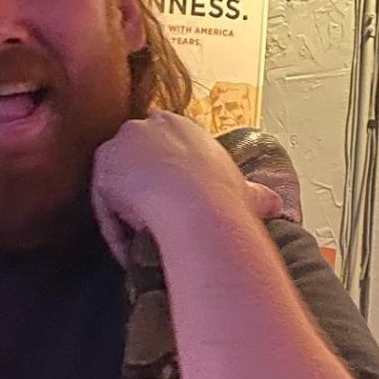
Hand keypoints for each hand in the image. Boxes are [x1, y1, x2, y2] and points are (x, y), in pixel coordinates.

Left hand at [91, 111, 282, 264]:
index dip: (168, 184)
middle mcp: (150, 125)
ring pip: (120, 186)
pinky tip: (130, 252)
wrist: (195, 202)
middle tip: (155, 228)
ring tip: (146, 242)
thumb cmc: (224, 197)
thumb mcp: (249, 192)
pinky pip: (105, 204)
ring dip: (130, 216)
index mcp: (181, 126)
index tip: (175, 211)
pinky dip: (117, 231)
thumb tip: (276, 205)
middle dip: (144, 197)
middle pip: (137, 166)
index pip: (164, 153)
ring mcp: (123, 141)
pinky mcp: (103, 163)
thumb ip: (257, 194)